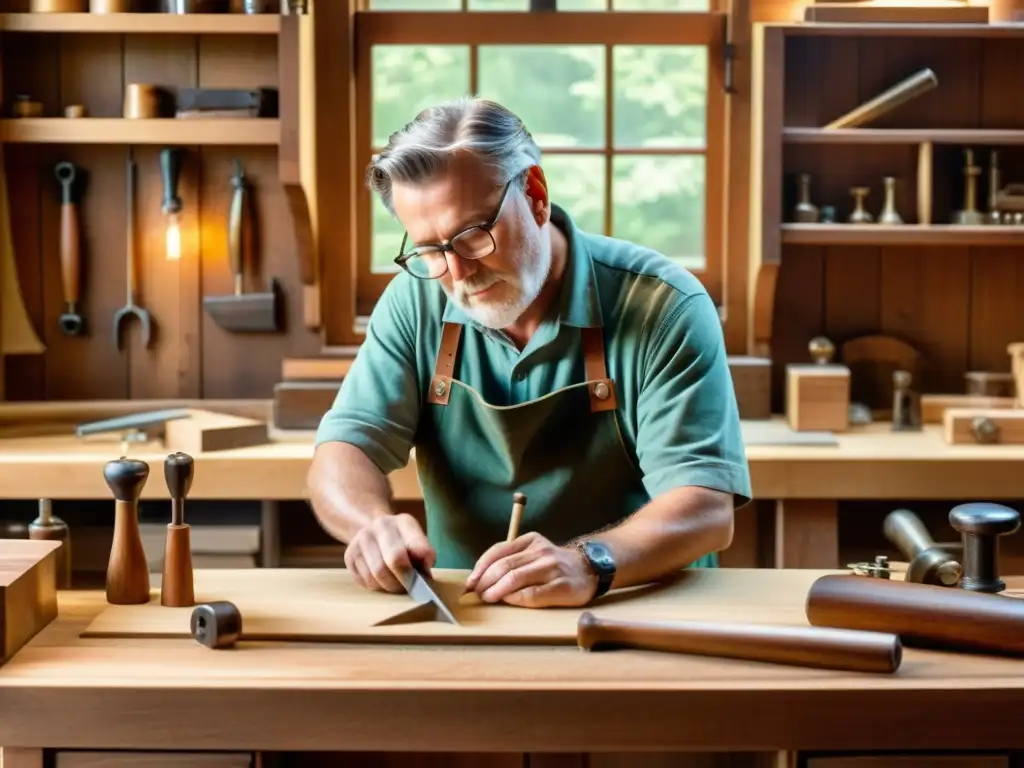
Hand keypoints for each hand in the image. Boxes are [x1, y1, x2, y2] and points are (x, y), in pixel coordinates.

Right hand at [344, 513, 435, 592]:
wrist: (371, 530)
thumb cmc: (401, 542)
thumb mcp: (417, 542)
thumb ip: (424, 556)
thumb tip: (425, 576)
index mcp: (404, 522)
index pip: (417, 547)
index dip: (421, 567)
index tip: (423, 578)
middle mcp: (381, 525)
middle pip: (395, 560)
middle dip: (404, 580)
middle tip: (409, 588)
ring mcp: (362, 538)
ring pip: (377, 574)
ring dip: (388, 586)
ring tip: (395, 585)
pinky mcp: (349, 554)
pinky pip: (364, 580)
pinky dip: (375, 586)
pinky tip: (380, 580)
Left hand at [464, 532, 596, 607]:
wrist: (589, 569)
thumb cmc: (553, 564)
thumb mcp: (533, 551)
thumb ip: (510, 559)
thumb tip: (479, 578)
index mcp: (530, 540)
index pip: (498, 552)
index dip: (480, 568)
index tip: (469, 582)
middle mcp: (541, 551)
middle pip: (504, 566)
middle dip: (484, 582)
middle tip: (475, 594)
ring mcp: (552, 568)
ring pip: (515, 579)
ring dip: (495, 591)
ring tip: (487, 598)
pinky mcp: (561, 587)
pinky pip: (532, 594)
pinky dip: (515, 599)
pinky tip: (507, 601)